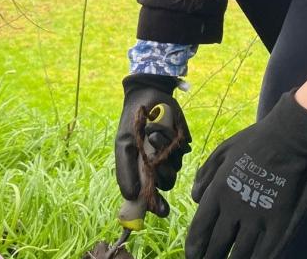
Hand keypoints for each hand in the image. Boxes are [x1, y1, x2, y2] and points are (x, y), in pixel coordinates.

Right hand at [115, 74, 190, 216]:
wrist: (147, 96)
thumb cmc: (132, 122)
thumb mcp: (124, 144)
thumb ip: (126, 170)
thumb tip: (130, 197)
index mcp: (140, 171)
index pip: (151, 197)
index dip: (156, 205)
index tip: (161, 209)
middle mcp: (156, 167)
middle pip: (166, 184)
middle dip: (162, 173)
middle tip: (155, 158)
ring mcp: (170, 156)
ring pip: (175, 167)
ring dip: (164, 151)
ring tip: (153, 134)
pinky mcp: (182, 144)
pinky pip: (182, 151)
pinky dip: (172, 140)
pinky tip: (164, 128)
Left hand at [186, 91, 306, 258]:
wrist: (289, 138)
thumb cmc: (253, 142)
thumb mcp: (220, 153)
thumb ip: (205, 176)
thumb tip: (195, 199)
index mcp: (218, 192)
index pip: (200, 228)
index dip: (195, 247)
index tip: (192, 256)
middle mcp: (235, 209)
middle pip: (219, 244)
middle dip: (210, 258)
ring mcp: (259, 217)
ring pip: (242, 252)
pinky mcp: (282, 221)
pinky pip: (268, 249)